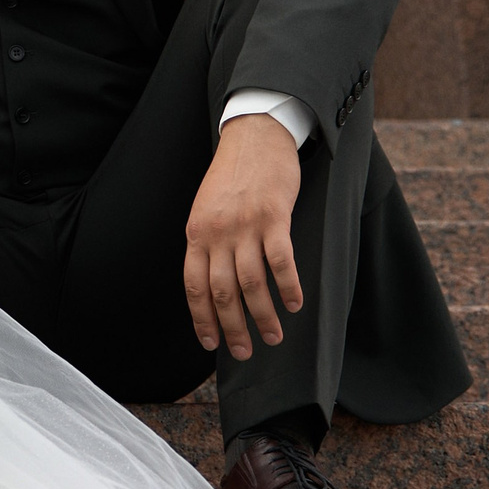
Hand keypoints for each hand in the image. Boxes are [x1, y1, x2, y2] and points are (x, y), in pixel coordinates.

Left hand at [183, 113, 304, 360]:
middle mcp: (217, 233)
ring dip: (263, 315)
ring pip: (251, 283)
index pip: (194, 287)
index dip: (202, 319)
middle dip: (233, 327)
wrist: (253, 136)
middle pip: (222, 291)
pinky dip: (288, 287)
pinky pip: (280, 261)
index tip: (210, 343)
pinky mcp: (274, 217)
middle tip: (245, 352)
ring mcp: (245, 226)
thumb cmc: (231, 177)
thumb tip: (213, 284)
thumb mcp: (206, 210)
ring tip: (273, 336)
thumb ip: (208, 244)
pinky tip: (295, 305)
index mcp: (196, 234)